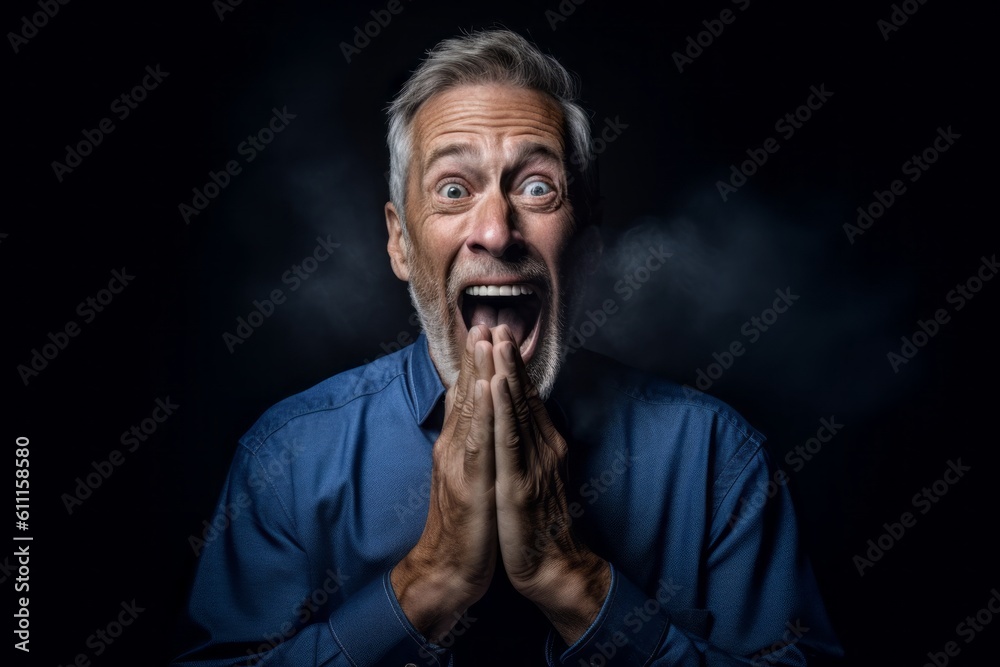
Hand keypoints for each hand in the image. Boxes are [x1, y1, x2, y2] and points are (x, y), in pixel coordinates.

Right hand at [391, 325, 497, 641]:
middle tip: (483, 317)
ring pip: (470, 409)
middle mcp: (454, 447)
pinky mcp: (470, 482)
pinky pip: (476, 440)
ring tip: (483, 338)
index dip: (474, 363)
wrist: (448, 570)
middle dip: (475, 356)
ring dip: (477, 371)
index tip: (484, 329)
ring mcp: (459, 463)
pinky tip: (484, 387)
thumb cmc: (463, 525)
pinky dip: (480, 410)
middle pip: (465, 394)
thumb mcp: (467, 477)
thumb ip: (471, 446)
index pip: (466, 396)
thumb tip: (479, 419)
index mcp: (457, 446)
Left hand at [490, 325, 610, 644]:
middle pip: (522, 394)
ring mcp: (532, 463)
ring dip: (504, 371)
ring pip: (516, 409)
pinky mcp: (520, 483)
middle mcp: (542, 447)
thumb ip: (528, 447)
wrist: (553, 568)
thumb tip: (520, 423)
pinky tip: (494, 385)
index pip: (525, 397)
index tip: (498, 332)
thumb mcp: (533, 477)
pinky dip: (501, 409)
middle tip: (495, 319)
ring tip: (494, 339)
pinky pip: (509, 439)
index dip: (511, 364)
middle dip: (507, 356)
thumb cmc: (539, 525)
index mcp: (542, 445)